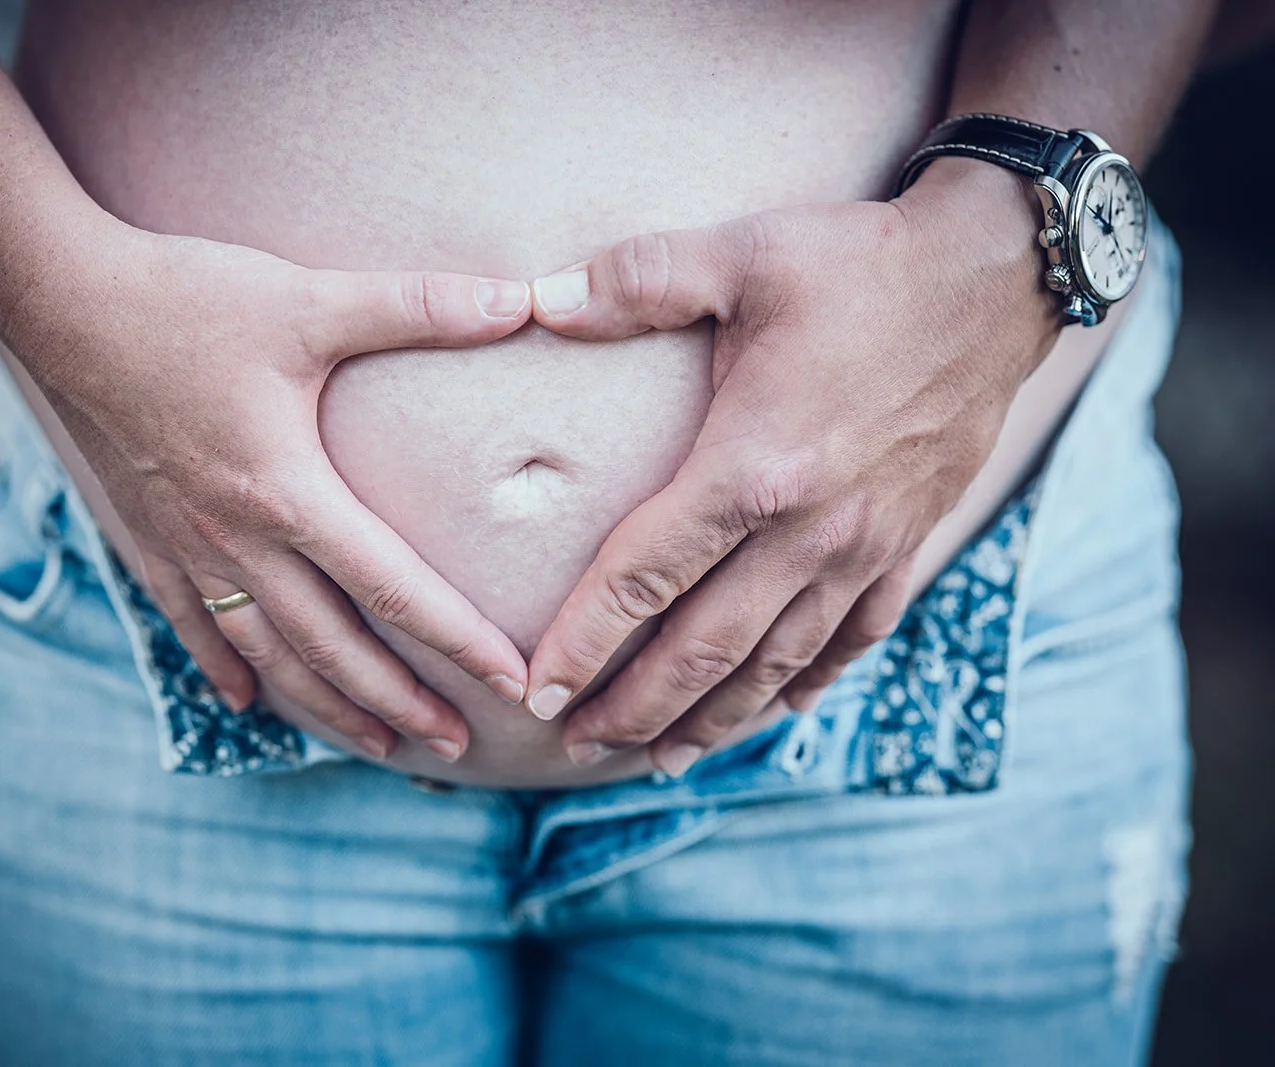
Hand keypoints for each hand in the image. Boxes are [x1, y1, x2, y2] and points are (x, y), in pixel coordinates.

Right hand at [9, 217, 534, 763]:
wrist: (58, 298)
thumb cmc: (185, 298)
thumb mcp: (307, 299)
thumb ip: (417, 306)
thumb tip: (518, 300)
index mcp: (286, 492)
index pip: (391, 586)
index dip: (458, 641)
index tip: (510, 685)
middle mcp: (237, 538)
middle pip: (331, 646)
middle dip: (399, 702)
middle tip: (456, 745)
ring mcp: (186, 545)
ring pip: (266, 652)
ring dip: (326, 705)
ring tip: (378, 744)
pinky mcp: (147, 533)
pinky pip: (190, 623)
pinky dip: (225, 668)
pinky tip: (248, 703)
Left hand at [521, 163, 1058, 775]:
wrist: (998, 278)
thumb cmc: (859, 264)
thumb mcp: (741, 255)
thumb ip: (632, 281)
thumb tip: (534, 297)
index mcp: (752, 467)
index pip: (645, 576)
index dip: (583, 641)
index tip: (538, 690)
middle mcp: (808, 529)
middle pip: (704, 648)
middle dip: (633, 707)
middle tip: (578, 744)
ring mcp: (863, 548)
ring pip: (775, 665)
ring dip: (711, 719)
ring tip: (656, 757)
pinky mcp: (906, 545)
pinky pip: (852, 639)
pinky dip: (808, 684)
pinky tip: (775, 713)